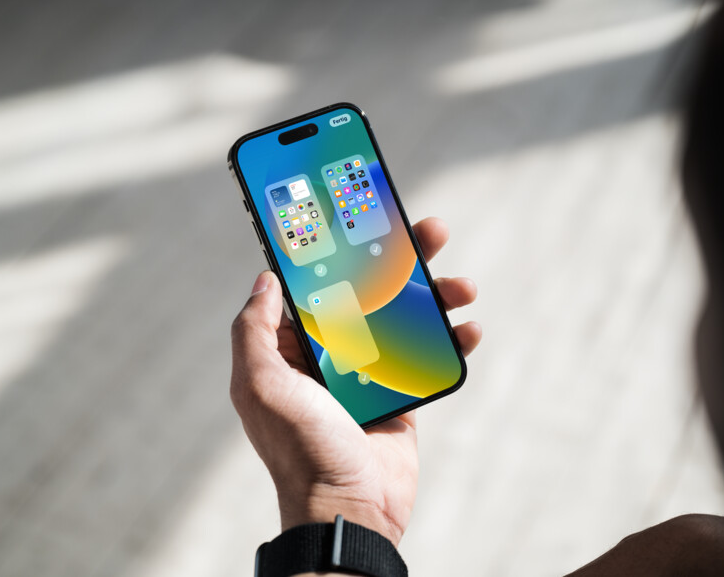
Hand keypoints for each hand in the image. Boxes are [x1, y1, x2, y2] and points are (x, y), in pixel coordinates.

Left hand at [230, 217, 480, 546]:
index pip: (317, 285)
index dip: (338, 250)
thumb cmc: (301, 448)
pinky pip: (428, 356)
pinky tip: (469, 327)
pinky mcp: (401, 393)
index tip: (361, 217)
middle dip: (400, 260)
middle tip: (429, 231)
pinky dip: (451, 340)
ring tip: (462, 285)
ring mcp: (369, 372)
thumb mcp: (261, 385)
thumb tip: (264, 279)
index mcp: (294, 348)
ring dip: (435, 296)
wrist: (350, 507)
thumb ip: (254, 330)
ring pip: (404, 319)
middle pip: (369, 292)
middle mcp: (331, 354)